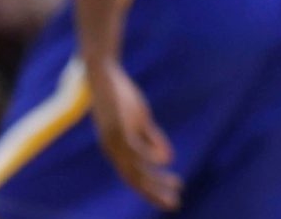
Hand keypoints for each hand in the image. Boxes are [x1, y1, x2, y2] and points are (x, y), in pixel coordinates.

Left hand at [88, 58, 180, 210]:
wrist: (104, 75)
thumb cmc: (121, 96)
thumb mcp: (140, 120)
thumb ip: (152, 139)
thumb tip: (168, 160)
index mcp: (117, 150)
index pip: (135, 177)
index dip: (154, 189)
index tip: (173, 196)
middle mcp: (113, 150)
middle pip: (135, 179)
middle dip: (155, 193)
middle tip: (175, 204)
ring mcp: (114, 141)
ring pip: (135, 169)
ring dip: (156, 180)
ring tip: (176, 185)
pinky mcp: (117, 128)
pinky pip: (134, 150)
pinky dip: (149, 158)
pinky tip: (164, 162)